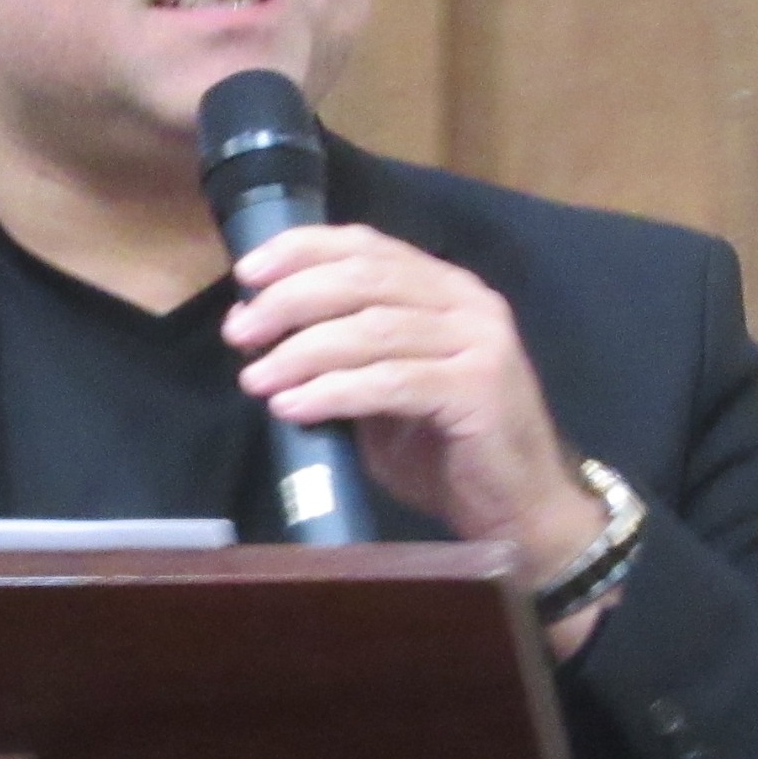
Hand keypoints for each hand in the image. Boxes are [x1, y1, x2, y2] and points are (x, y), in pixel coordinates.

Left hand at [226, 225, 616, 641]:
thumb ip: (343, 358)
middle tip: (239, 333)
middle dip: (290, 300)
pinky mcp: (478, 388)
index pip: (367, 246)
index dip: (302, 250)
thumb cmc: (446, 455)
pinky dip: (333, 392)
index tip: (247, 272)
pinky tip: (292, 407)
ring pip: (371, 328)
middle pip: (363, 279)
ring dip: (302, 351)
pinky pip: (390, 382)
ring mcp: (479, 342)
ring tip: (256, 379)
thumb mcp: (385, 393)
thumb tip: (266, 339)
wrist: (517, 512)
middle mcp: (467, 302)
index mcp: (445, 289)